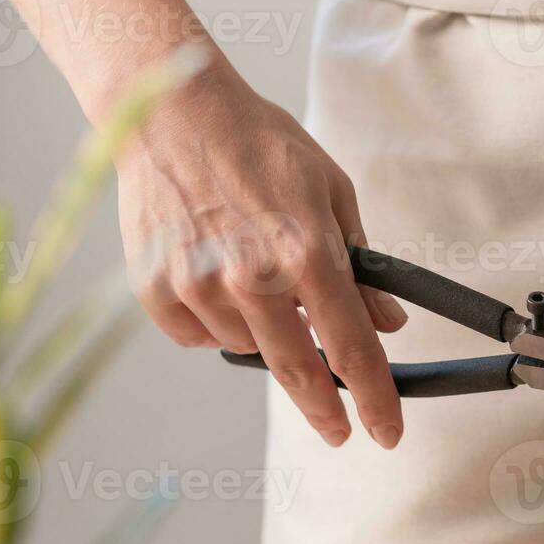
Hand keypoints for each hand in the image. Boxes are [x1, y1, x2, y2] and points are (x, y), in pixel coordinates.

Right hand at [114, 57, 407, 447]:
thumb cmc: (260, 145)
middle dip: (324, 410)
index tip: (387, 433)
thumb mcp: (331, 194)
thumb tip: (386, 323)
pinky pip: (199, 337)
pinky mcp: (157, 290)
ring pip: (248, 350)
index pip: (353, 349)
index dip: (375, 399)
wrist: (173, 111)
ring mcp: (199, 288)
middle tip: (339, 430)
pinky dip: (215, 322)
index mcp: (306, 253)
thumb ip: (360, 266)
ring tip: (254, 274)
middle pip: (299, 372)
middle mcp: (252, 279)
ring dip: (265, 334)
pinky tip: (215, 277)